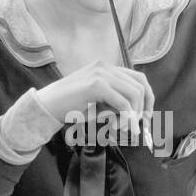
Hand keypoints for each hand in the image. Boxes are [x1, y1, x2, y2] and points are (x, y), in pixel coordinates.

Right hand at [1, 60, 155, 149]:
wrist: (47, 106)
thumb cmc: (71, 107)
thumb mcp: (98, 102)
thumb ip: (116, 102)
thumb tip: (138, 115)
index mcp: (106, 68)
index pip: (139, 78)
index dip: (148, 99)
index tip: (146, 118)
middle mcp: (105, 67)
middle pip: (140, 86)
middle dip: (144, 109)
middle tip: (139, 127)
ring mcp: (100, 74)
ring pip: (135, 94)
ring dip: (134, 115)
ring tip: (124, 128)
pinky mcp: (96, 85)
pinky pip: (123, 103)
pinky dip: (127, 118)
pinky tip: (119, 127)